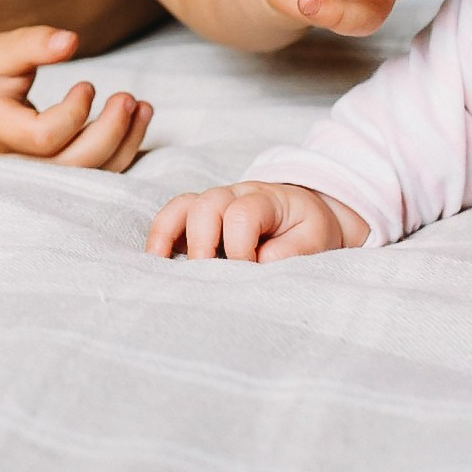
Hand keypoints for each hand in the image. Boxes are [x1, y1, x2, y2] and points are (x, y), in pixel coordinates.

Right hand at [0, 25, 153, 171]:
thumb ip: (32, 44)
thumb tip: (72, 40)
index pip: (44, 137)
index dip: (74, 113)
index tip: (86, 84)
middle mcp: (14, 164)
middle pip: (73, 165)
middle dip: (110, 132)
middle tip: (128, 97)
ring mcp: (34, 179)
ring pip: (88, 177)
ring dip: (124, 144)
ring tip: (141, 106)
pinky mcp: (52, 180)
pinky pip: (93, 178)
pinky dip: (120, 154)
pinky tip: (134, 124)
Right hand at [146, 180, 366, 259]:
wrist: (304, 214)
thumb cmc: (308, 228)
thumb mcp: (315, 239)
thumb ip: (292, 251)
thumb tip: (259, 264)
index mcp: (266, 198)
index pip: (242, 214)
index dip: (240, 248)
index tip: (248, 274)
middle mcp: (234, 194)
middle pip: (206, 205)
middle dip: (202, 243)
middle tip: (207, 277)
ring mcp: (213, 202)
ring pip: (182, 206)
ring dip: (168, 234)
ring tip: (161, 265)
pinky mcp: (199, 216)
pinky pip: (172, 216)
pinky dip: (160, 235)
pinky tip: (156, 259)